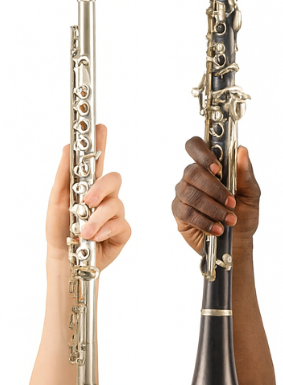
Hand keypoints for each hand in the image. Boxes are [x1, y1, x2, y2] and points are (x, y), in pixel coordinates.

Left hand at [46, 124, 130, 269]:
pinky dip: (105, 231)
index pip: (97, 158)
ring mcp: (115, 212)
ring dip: (96, 219)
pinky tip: (94, 237)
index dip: (100, 141)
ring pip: (115, 204)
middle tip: (87, 200)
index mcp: (88, 185)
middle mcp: (105, 196)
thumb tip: (65, 147)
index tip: (100, 126)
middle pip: (114, 178)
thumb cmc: (60, 227)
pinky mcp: (122, 230)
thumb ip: (63, 176)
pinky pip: (121, 224)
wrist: (65, 258)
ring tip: (83, 231)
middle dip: (101, 188)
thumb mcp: (57, 201)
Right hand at [172, 137, 259, 252]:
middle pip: (192, 172)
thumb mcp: (251, 193)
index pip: (195, 146)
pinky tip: (217, 228)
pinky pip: (186, 213)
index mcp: (211, 166)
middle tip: (232, 203)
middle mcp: (193, 176)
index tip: (217, 168)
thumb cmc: (244, 213)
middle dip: (214, 188)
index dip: (202, 154)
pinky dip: (205, 221)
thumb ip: (245, 173)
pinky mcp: (179, 212)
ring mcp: (184, 194)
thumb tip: (242, 150)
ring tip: (229, 219)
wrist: (238, 240)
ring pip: (190, 193)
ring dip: (212, 207)